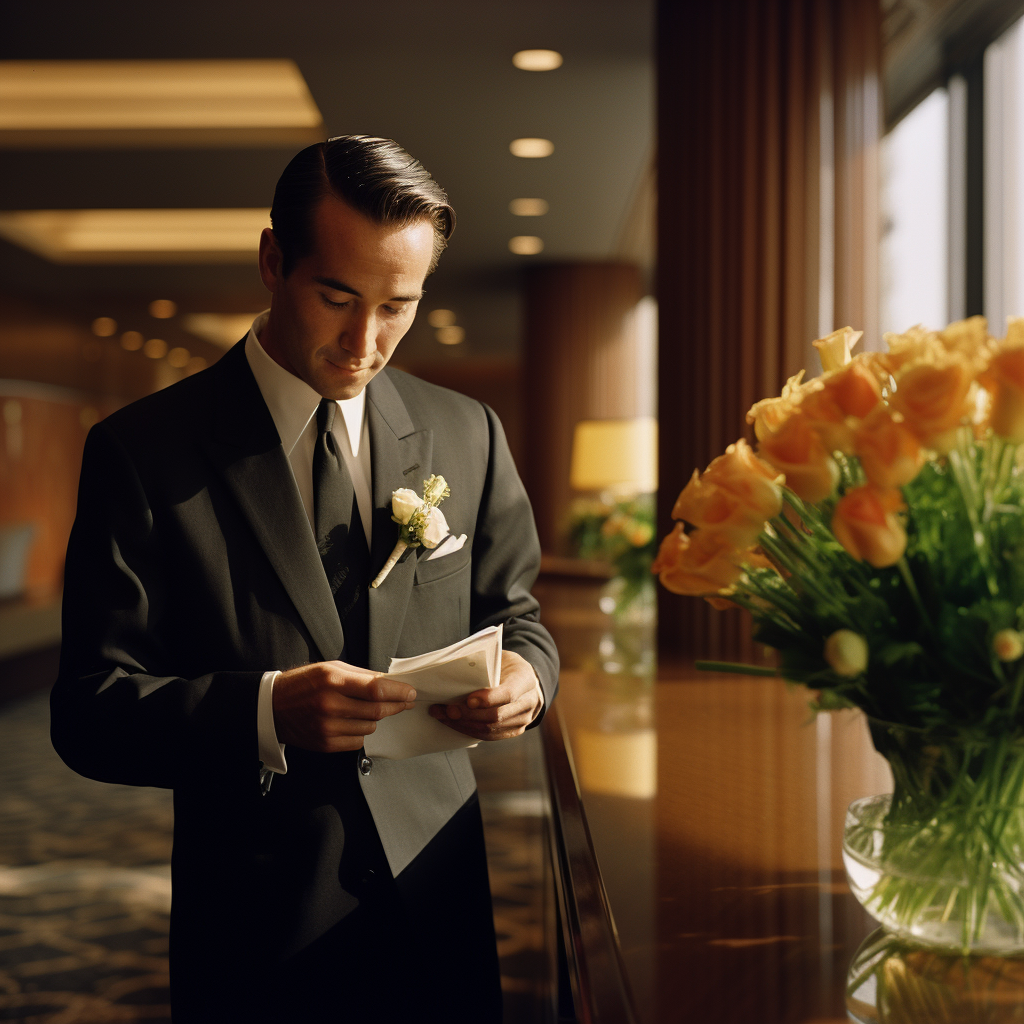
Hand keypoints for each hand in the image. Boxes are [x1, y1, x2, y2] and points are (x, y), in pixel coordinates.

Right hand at [272, 661, 415, 752]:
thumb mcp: (331, 668)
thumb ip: (362, 675)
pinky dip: (361, 731)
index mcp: (332, 680)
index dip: (398, 692)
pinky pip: (358, 741)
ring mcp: (327, 727)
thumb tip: (390, 682)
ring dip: (376, 718)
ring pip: (370, 727)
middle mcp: (330, 705)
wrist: (272, 707)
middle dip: (396, 706)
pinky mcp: (326, 744)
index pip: (376, 689)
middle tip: (404, 701)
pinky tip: (352, 721)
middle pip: (377, 710)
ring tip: (367, 709)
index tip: (409, 692)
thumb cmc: (302, 684)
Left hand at [428, 651, 541, 741]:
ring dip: (463, 724)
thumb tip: (452, 672)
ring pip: (491, 729)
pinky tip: (454, 723)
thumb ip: (484, 666)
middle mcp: (529, 702)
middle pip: (497, 715)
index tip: (468, 700)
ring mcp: (523, 719)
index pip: (509, 693)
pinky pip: (490, 736)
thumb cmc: (507, 665)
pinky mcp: (515, 730)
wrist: (526, 680)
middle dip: (468, 715)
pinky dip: (469, 730)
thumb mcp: (501, 657)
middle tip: (447, 709)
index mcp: (526, 679)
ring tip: (443, 716)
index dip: (488, 699)